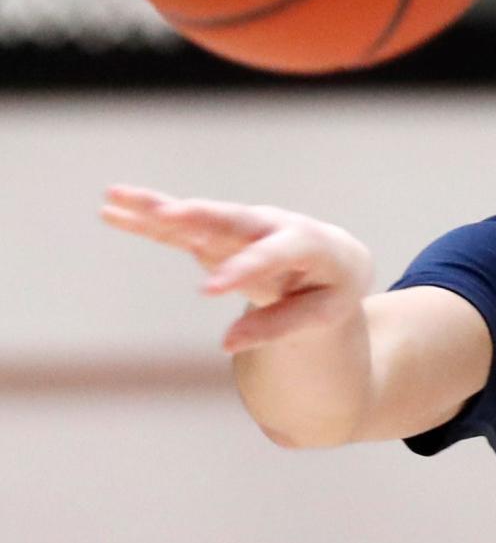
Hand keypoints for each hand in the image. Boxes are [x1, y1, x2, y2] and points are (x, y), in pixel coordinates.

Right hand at [101, 185, 373, 352]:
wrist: (334, 257)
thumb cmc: (331, 287)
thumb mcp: (323, 313)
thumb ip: (280, 326)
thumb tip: (227, 344)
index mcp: (305, 243)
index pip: (271, 256)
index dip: (242, 270)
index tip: (210, 290)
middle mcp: (269, 225)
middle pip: (230, 219)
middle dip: (197, 217)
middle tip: (165, 214)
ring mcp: (241, 226)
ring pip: (197, 217)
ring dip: (157, 208)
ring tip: (115, 198)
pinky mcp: (218, 233)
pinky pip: (181, 227)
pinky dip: (148, 219)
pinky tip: (113, 209)